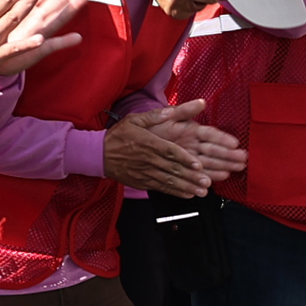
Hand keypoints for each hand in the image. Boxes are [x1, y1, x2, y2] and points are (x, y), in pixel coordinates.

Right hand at [103, 100, 243, 196]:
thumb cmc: (119, 135)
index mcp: (149, 143)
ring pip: (169, 181)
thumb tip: (173, 110)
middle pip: (172, 169)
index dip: (184, 158)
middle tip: (207, 182)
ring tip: (202, 192)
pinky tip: (188, 195)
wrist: (98, 154)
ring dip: (187, 187)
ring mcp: (145, 172)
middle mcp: (148, 159)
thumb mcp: (135, 119)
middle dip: (191, 176)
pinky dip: (175, 193)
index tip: (198, 164)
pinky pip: (161, 188)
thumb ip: (156, 115)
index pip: (169, 151)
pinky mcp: (143, 182)